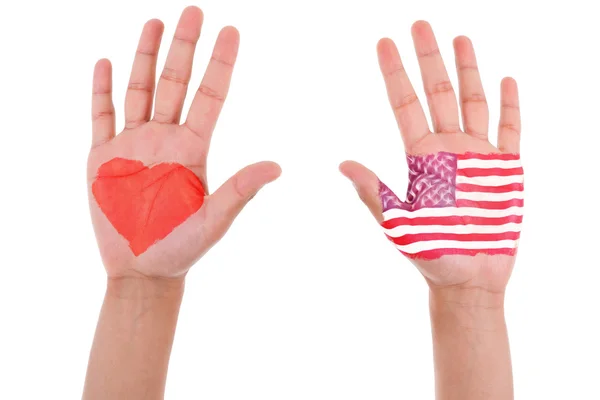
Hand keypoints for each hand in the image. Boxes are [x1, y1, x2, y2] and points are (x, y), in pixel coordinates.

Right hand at [88, 7, 280, 278]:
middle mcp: (165, 139)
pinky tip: (105, 62)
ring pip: (139, 89)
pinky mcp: (102, 157)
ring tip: (155, 23)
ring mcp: (133, 144)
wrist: (141, 270)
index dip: (220, 64)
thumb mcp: (214, 220)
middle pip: (175, 83)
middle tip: (193, 11)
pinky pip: (101, 115)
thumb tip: (278, 166)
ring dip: (146, 57)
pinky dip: (101, 90)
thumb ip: (240, 191)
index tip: (231, 31)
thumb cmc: (181, 249)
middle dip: (183, 47)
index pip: (210, 96)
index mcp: (193, 149)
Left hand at [340, 21, 521, 294]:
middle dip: (429, 58)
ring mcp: (477, 156)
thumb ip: (374, 191)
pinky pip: (510, 131)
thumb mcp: (397, 224)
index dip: (395, 73)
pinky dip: (510, 106)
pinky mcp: (504, 170)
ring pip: (473, 102)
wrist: (467, 279)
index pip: (404, 104)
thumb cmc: (430, 255)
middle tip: (420, 24)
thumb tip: (340, 163)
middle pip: (437, 93)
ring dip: (468, 71)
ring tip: (461, 38)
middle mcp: (448, 149)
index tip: (384, 43)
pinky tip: (505, 81)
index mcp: (420, 158)